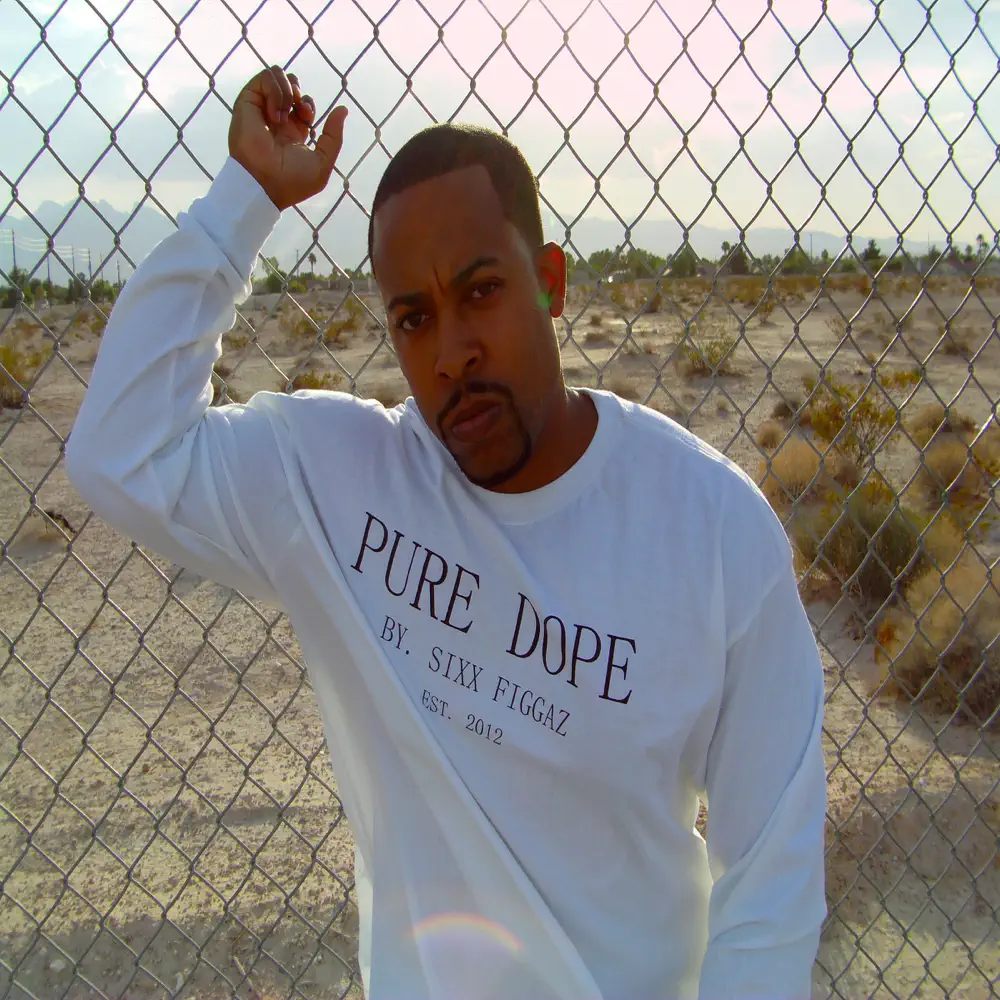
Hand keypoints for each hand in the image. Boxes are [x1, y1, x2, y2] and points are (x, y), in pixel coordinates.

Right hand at [229, 65, 347, 210]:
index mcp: (291, 131)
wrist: (265, 183)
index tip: (307, 118)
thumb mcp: (323, 162)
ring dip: (287, 90)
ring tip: (284, 113)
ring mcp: (260, 109)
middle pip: (288, 84)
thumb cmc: (293, 180)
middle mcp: (274, 118)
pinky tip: (275, 113)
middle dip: (297, 91)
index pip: (300, 103)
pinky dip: (275, 89)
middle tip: (299, 109)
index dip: (307, 104)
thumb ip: (334, 136)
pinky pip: (264, 77)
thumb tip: (343, 109)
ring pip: (276, 76)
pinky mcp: (247, 102)